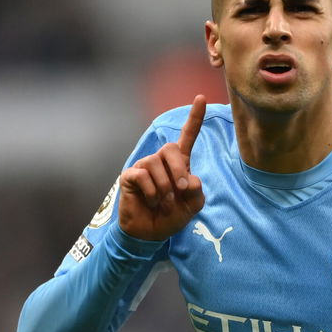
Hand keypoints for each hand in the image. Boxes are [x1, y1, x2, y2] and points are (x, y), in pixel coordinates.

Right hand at [118, 95, 206, 240]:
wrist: (150, 233)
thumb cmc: (171, 216)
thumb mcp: (192, 205)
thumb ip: (196, 191)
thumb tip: (189, 179)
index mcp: (179, 164)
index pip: (188, 137)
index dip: (195, 118)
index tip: (201, 98)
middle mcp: (161, 161)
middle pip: (171, 148)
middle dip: (179, 170)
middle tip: (180, 190)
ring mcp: (144, 166)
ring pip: (156, 164)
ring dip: (164, 188)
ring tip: (163, 203)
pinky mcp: (130, 175)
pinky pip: (143, 176)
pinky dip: (152, 193)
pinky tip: (151, 202)